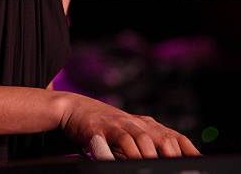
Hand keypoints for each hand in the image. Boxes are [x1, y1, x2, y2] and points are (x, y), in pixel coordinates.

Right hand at [59, 92, 201, 159]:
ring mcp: (120, 124)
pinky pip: (118, 140)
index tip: (200, 164)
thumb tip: (170, 162)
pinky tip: (128, 162)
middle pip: (163, 138)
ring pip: (143, 140)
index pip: (175, 137)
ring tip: (155, 169)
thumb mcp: (130, 134)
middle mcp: (137, 123)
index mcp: (147, 125)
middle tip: (177, 169)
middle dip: (172, 156)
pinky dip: (126, 153)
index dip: (189, 151)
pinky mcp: (102, 128)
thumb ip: (149, 146)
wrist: (76, 109)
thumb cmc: (105, 127)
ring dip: (151, 156)